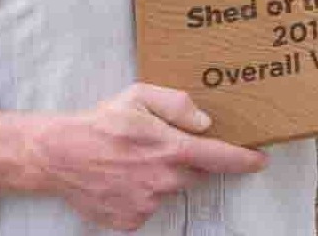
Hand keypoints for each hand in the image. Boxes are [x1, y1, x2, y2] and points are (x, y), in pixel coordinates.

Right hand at [23, 84, 266, 230]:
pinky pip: (148, 207)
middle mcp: (163, 181)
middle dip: (185, 161)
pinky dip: (141, 195)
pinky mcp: (131, 221)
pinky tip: (121, 179)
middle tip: (159, 147)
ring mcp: (147, 204)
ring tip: (132, 161)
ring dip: (160, 178)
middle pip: (194, 174)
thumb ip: (177, 104)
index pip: (220, 157)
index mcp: (170, 149)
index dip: (244, 159)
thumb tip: (205, 122)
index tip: (259, 159)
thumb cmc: (100, 122)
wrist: (58, 155)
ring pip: (169, 191)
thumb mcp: (139, 96)